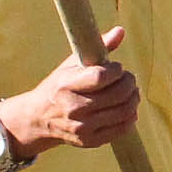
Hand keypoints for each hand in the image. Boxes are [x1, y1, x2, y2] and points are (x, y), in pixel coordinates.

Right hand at [6, 25, 141, 151]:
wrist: (38, 119)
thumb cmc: (59, 86)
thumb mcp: (71, 64)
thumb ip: (97, 47)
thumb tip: (121, 31)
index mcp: (66, 86)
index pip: (101, 77)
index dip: (116, 70)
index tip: (117, 67)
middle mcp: (73, 108)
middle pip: (117, 94)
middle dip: (129, 82)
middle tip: (128, 78)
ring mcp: (82, 127)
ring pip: (124, 111)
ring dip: (133, 98)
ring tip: (130, 91)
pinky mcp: (90, 141)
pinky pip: (122, 129)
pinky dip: (130, 116)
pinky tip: (127, 108)